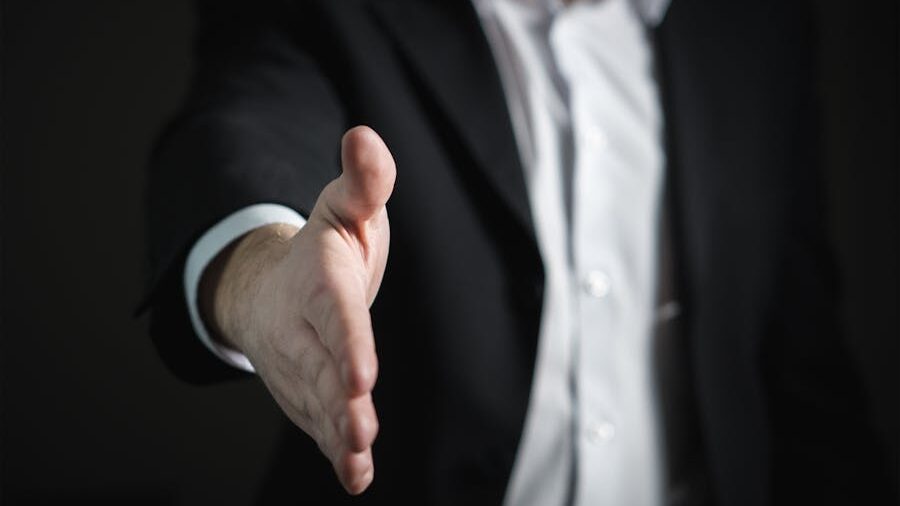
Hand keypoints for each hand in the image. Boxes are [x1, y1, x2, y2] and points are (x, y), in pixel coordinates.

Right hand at [201, 126, 394, 493]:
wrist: (271, 286)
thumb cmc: (323, 246)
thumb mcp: (345, 207)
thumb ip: (364, 180)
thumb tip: (365, 135)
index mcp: (319, 281)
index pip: (336, 315)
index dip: (348, 343)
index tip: (362, 375)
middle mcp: (302, 328)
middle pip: (322, 367)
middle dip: (339, 401)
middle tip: (360, 428)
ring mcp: (300, 364)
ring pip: (317, 403)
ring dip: (336, 433)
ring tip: (356, 458)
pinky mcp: (305, 391)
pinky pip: (317, 422)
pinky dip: (334, 450)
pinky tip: (355, 476)